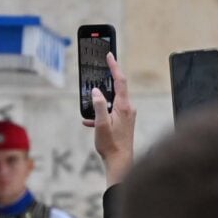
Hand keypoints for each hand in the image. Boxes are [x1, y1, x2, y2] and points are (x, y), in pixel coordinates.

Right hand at [83, 53, 135, 185]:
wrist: (120, 162)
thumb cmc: (111, 145)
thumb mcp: (101, 124)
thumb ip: (98, 105)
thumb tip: (96, 91)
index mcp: (124, 106)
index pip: (120, 81)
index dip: (114, 66)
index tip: (109, 55)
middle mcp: (128, 109)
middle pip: (117, 88)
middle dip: (106, 80)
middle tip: (99, 68)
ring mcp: (127, 115)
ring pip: (112, 100)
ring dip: (100, 101)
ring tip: (89, 104)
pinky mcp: (124, 122)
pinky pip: (111, 112)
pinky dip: (100, 113)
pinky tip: (90, 122)